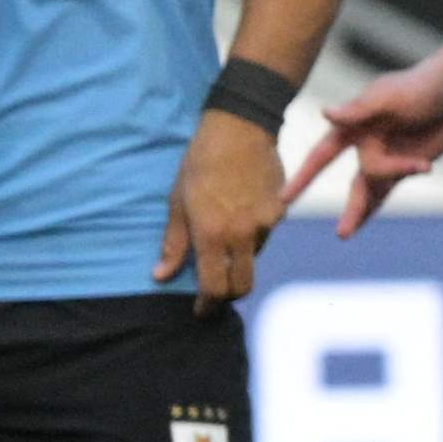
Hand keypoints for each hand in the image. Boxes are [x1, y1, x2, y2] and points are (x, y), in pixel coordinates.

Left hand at [160, 111, 284, 301]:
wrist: (239, 130)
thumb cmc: (200, 164)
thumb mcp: (177, 203)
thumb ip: (173, 243)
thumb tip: (161, 276)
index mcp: (212, 235)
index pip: (214, 287)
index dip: (207, 305)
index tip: (201, 311)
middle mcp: (242, 235)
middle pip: (243, 284)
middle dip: (229, 294)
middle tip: (216, 289)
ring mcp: (266, 224)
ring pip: (254, 257)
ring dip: (240, 258)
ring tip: (227, 236)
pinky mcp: (281, 211)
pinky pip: (266, 233)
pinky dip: (254, 233)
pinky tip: (243, 212)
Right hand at [286, 60, 442, 242]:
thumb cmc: (421, 85)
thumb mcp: (390, 96)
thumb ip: (359, 110)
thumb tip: (324, 114)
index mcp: (354, 125)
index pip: (323, 154)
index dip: (304, 176)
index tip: (284, 198)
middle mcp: (366, 144)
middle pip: (357, 181)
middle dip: (347, 206)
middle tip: (335, 233)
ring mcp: (387, 157)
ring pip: (371, 190)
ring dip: (359, 211)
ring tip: (342, 235)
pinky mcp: (407, 165)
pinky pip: (388, 188)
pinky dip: (376, 205)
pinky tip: (363, 223)